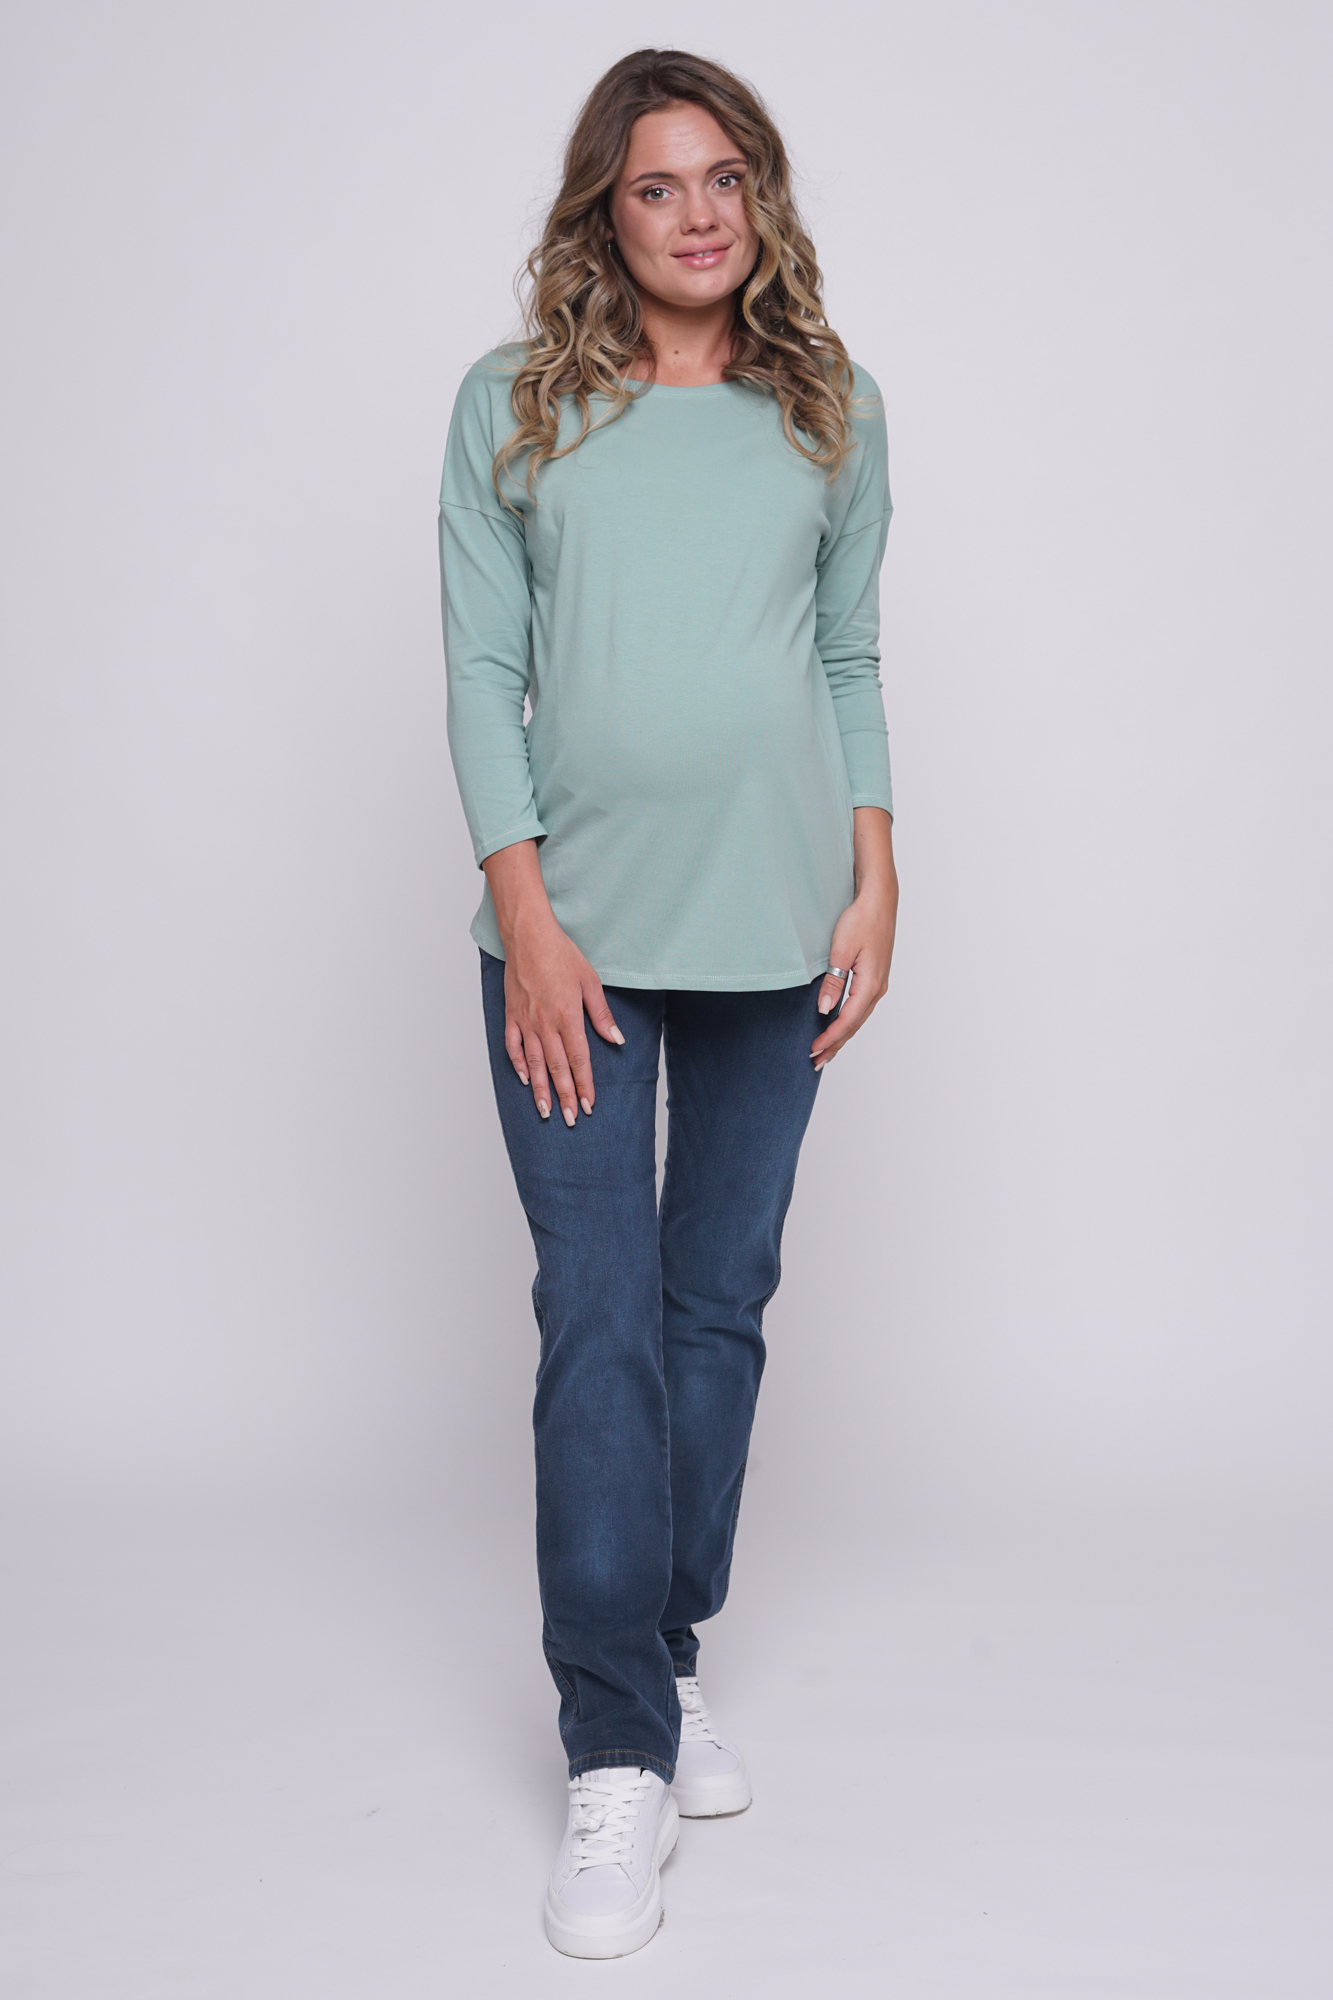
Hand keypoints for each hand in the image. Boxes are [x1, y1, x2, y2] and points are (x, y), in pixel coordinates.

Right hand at [483, 840, 622, 1123]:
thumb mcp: (590, 981)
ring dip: (541, 1090)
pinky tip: (525, 1079)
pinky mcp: (512, 1015)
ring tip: (547, 1111)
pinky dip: (519, 1064)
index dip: (585, 1084)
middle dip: (566, 1096)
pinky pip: (514, 1046)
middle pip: (557, 1068)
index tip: (590, 1104)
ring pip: (535, 1063)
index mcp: (568, 1016)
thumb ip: (602, 1015)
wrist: (528, 936)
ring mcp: (526, 1021)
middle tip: (571, 1119)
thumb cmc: (561, 954)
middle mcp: (546, 1024)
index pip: (579, 1059)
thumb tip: (616, 1040)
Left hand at [811, 807, 897, 1071]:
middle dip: (835, 1045)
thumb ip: (833, 982)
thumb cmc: (862, 920)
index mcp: (870, 984)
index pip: (847, 1021)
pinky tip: (838, 1024)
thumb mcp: (841, 950)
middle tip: (815, 1062)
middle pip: (854, 1025)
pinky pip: (860, 1006)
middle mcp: (877, 988)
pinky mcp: (874, 976)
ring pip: (858, 1017)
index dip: (830, 1039)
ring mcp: (878, 983)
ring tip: (825, 1051)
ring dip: (841, 1035)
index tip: (813, 1051)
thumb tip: (825, 1010)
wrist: (879, 898)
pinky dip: (848, 1020)